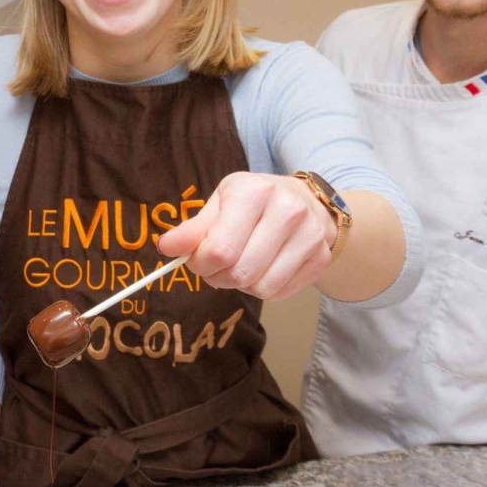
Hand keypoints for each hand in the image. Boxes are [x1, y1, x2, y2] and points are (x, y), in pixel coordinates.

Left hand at [158, 172, 332, 300]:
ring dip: (240, 285)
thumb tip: (165, 248)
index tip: (196, 259)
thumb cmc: (254, 201)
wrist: (305, 200)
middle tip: (215, 266)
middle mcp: (288, 211)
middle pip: (240, 273)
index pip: (220, 250)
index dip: (200, 263)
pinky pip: (279, 293)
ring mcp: (310, 236)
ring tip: (240, 264)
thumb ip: (192, 228)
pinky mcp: (321, 259)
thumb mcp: (220, 203)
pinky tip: (263, 267)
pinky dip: (263, 288)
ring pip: (260, 288)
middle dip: (218, 277)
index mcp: (255, 192)